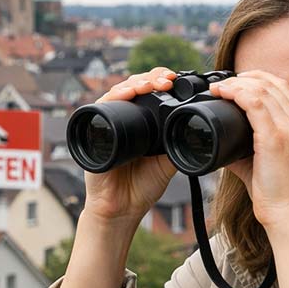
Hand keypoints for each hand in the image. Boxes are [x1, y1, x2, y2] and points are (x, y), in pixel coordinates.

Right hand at [79, 67, 178, 231]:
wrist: (121, 210)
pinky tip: (127, 93)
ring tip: (150, 84)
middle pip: (135, 86)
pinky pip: (101, 107)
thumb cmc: (141, 187)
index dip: (162, 81)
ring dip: (135, 83)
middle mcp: (124, 118)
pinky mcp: (93, 130)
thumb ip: (177, 145)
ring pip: (119, 91)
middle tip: (167, 80)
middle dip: (152, 78)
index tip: (176, 80)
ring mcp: (108, 122)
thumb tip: (195, 128)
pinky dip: (114, 96)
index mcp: (143, 122)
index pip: (151, 91)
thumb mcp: (167, 162)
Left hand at [208, 71, 288, 234]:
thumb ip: (245, 148)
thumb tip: (221, 141)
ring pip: (262, 89)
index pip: (283, 87)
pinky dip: (235, 93)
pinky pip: (254, 103)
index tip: (238, 83)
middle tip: (224, 84)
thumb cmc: (278, 194)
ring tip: (219, 88)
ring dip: (236, 83)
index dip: (259, 79)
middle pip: (273, 83)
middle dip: (245, 77)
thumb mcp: (264, 163)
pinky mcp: (276, 138)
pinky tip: (223, 94)